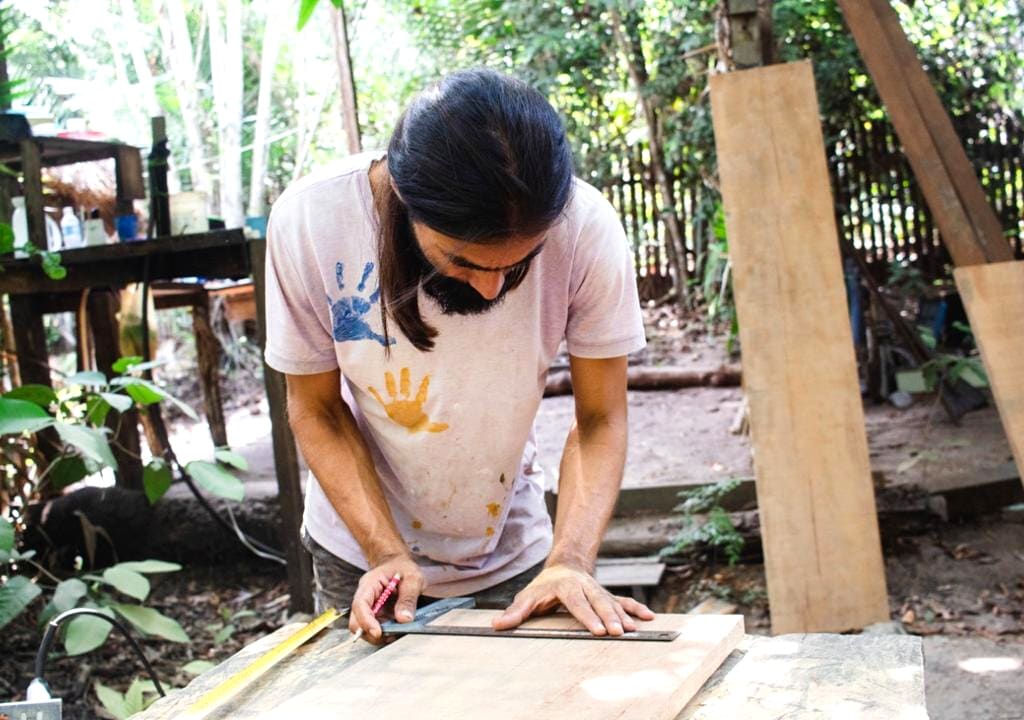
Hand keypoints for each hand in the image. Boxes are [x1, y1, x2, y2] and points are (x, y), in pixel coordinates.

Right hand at [348, 554, 423, 642]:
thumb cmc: (403, 568)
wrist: (399, 565)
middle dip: (371, 632)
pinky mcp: (375, 616)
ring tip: (397, 631)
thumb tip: (404, 619)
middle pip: (356, 621)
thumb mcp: (412, 578)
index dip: (366, 621)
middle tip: (391, 635)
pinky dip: (384, 633)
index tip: (378, 632)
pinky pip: (374, 629)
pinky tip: (396, 629)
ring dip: (379, 635)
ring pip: (364, 629)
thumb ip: (408, 598)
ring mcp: (369, 608)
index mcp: (369, 584)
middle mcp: (365, 598)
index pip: (360, 604)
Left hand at [492, 563, 654, 635]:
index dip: (587, 617)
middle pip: (599, 602)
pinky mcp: (607, 595)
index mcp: (566, 586)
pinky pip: (623, 600)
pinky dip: (636, 608)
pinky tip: (649, 618)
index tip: (597, 631)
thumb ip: (515, 612)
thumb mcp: (527, 597)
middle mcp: (585, 586)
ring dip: (625, 615)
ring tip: (634, 630)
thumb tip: (497, 625)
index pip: (577, 603)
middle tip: (619, 633)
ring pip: (613, 602)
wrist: (563, 567)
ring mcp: (598, 590)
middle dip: (610, 617)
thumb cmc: (543, 587)